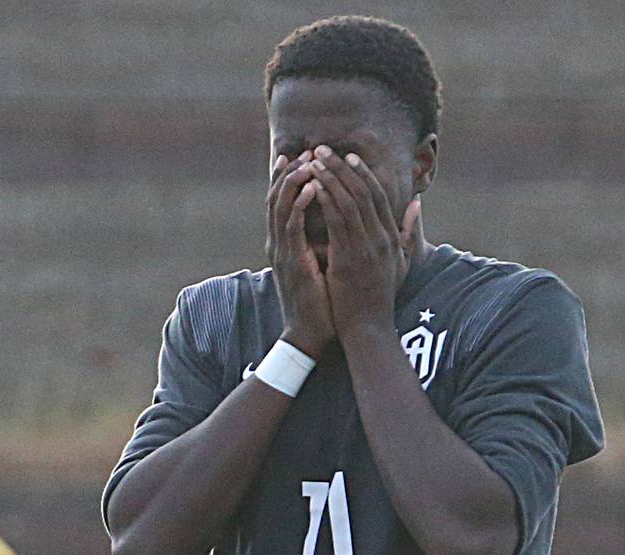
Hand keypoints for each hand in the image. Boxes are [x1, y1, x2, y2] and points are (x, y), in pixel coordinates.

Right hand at [265, 151, 335, 357]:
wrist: (312, 333)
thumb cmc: (324, 301)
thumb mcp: (327, 265)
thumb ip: (332, 241)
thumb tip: (346, 222)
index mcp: (288, 243)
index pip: (286, 201)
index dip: (294, 177)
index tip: (309, 156)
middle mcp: (280, 243)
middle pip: (278, 196)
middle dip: (292, 171)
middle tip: (309, 150)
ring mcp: (282, 251)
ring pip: (281, 205)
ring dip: (295, 180)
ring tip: (310, 161)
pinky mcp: (290, 261)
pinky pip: (291, 226)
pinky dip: (299, 205)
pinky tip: (311, 188)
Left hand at [309, 145, 419, 339]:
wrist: (369, 328)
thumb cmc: (380, 299)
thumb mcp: (401, 264)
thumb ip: (409, 234)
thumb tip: (417, 205)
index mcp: (391, 238)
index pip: (378, 196)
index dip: (363, 173)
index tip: (348, 156)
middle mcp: (381, 237)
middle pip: (362, 191)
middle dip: (342, 167)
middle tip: (324, 148)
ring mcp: (366, 246)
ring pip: (348, 201)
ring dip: (330, 176)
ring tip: (314, 159)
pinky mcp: (349, 256)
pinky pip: (337, 219)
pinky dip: (326, 198)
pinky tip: (314, 184)